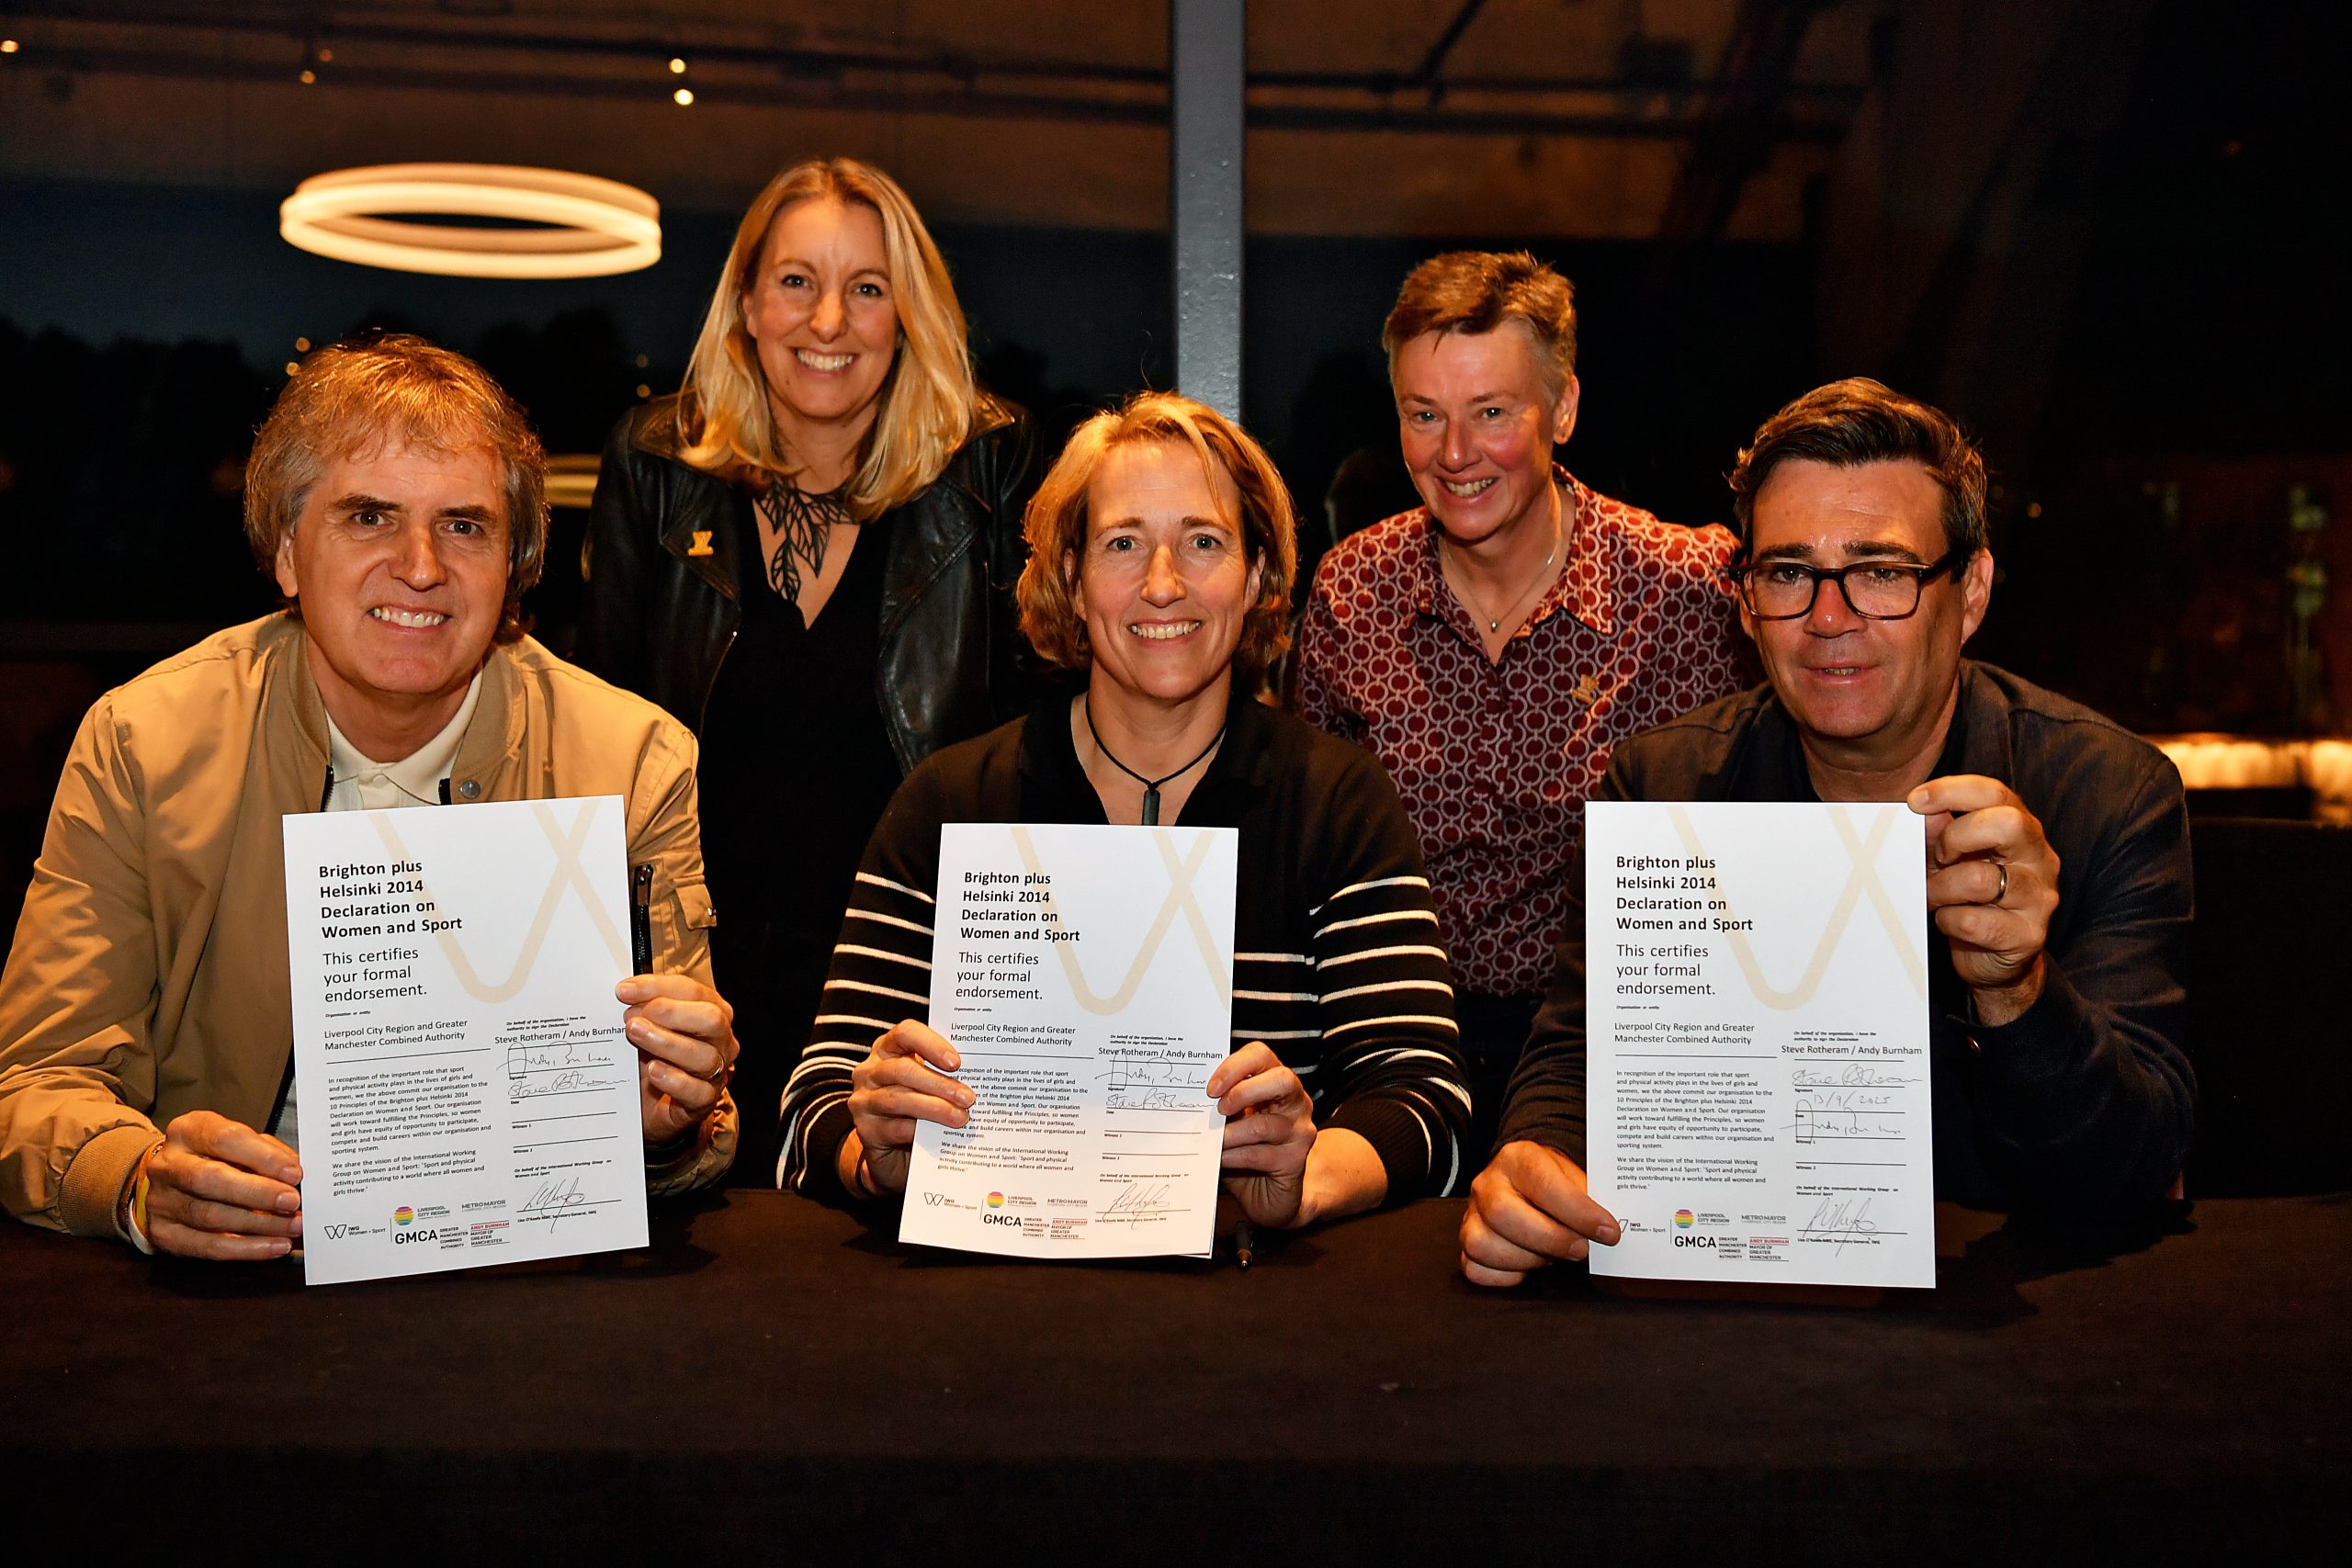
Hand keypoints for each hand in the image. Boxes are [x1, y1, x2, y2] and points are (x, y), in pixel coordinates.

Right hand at [139, 1110, 302, 1260]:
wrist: (171, 1180)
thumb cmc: (214, 1157)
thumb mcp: (238, 1142)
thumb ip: (266, 1151)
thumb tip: (294, 1171)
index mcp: (187, 1131)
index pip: (225, 1139)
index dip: (263, 1157)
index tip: (294, 1173)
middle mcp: (168, 1165)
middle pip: (210, 1180)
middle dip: (258, 1193)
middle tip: (293, 1202)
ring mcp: (160, 1201)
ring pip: (210, 1216)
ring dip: (259, 1225)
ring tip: (292, 1227)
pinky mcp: (163, 1233)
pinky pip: (207, 1246)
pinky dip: (246, 1249)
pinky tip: (273, 1246)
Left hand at [619, 974, 737, 1146]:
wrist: (646, 1104)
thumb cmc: (650, 1058)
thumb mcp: (646, 1028)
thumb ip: (641, 1008)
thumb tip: (624, 992)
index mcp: (711, 1013)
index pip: (694, 992)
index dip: (658, 987)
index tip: (624, 991)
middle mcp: (720, 1042)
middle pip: (711, 1020)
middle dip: (670, 1012)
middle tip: (632, 1016)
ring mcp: (716, 1074)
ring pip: (704, 1056)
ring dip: (665, 1042)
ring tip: (634, 1035)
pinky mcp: (703, 1103)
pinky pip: (697, 1092)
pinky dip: (674, 1079)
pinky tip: (653, 1070)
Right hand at [843, 1020, 972, 1196]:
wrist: (895, 1150)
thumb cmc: (917, 1106)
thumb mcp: (928, 1084)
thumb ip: (944, 1074)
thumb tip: (980, 1075)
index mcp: (888, 1049)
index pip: (905, 1033)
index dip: (931, 1044)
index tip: (956, 1062)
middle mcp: (871, 1071)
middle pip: (903, 1069)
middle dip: (939, 1083)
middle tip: (968, 1097)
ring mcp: (864, 1100)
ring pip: (898, 1099)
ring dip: (934, 1108)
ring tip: (961, 1118)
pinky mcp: (866, 1130)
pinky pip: (894, 1128)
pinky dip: (919, 1131)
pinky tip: (940, 1135)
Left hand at [1210, 1042, 1316, 1228]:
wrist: (1270, 1194)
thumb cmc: (1246, 1150)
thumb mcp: (1231, 1121)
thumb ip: (1220, 1105)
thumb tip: (1188, 1096)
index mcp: (1277, 1082)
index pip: (1261, 1056)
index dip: (1235, 1066)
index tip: (1211, 1087)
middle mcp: (1295, 1101)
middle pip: (1280, 1079)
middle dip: (1243, 1091)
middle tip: (1217, 1108)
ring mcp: (1300, 1131)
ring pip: (1265, 1125)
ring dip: (1230, 1134)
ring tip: (1210, 1141)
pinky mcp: (1295, 1161)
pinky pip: (1260, 1155)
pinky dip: (1234, 1157)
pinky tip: (1219, 1160)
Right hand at [1459, 1140, 1619, 1286]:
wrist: (1528, 1180)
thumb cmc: (1556, 1183)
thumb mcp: (1576, 1177)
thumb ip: (1591, 1199)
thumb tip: (1609, 1231)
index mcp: (1517, 1158)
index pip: (1543, 1184)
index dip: (1578, 1212)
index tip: (1608, 1232)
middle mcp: (1487, 1183)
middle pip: (1503, 1213)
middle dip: (1550, 1239)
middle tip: (1582, 1249)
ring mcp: (1472, 1214)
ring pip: (1482, 1245)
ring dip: (1527, 1260)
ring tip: (1552, 1256)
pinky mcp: (1466, 1242)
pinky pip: (1474, 1269)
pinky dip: (1504, 1276)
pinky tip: (1528, 1266)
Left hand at [1909, 775, 2061, 1024]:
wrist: (1993, 958)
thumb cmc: (1970, 898)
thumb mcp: (1951, 860)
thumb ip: (1939, 834)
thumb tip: (1928, 814)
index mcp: (2022, 829)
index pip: (1995, 793)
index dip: (1952, 791)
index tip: (1914, 801)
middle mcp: (2040, 858)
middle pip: (2007, 824)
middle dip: (1956, 837)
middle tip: (1939, 857)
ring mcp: (2039, 897)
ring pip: (1980, 879)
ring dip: (1940, 888)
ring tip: (1933, 897)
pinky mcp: (2029, 935)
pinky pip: (1972, 921)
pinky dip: (1948, 920)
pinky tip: (1950, 921)